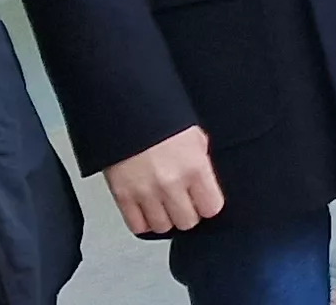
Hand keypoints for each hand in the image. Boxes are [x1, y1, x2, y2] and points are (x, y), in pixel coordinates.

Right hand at [107, 127, 224, 236]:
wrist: (126, 109)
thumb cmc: (159, 117)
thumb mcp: (193, 136)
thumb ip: (200, 162)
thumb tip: (204, 183)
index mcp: (194, 167)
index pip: (211, 207)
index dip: (208, 205)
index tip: (203, 201)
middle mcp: (172, 183)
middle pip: (187, 222)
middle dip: (187, 213)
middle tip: (182, 202)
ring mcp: (146, 192)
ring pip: (163, 227)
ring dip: (165, 218)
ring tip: (163, 204)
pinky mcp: (123, 196)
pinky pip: (138, 225)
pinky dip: (143, 221)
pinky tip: (146, 209)